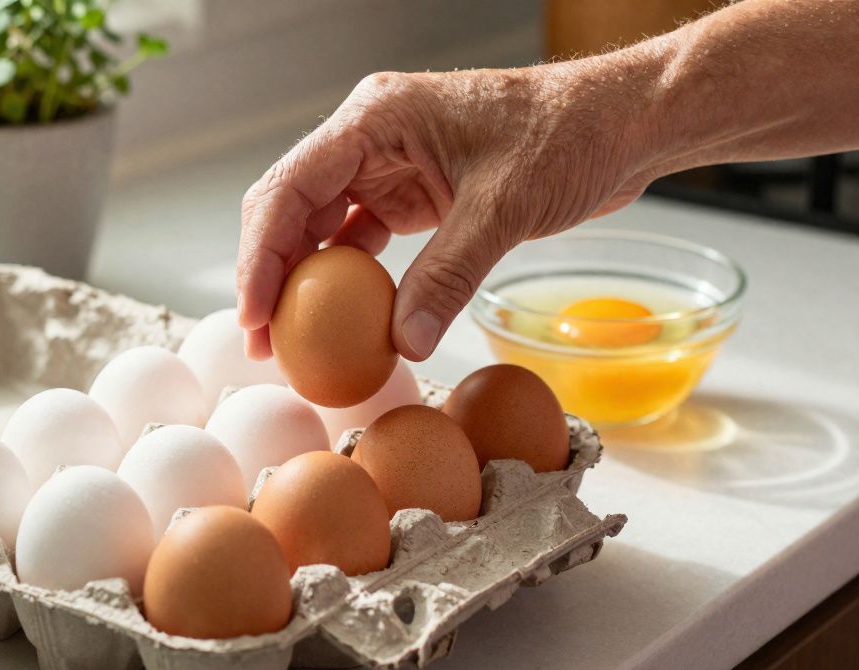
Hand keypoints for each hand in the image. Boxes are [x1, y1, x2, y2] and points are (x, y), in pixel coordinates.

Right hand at [236, 63, 659, 361]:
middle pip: (291, 208)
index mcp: (374, 118)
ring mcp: (387, 165)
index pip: (289, 188)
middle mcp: (368, 137)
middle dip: (270, 274)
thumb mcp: (503, 208)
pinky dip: (347, 281)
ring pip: (319, 226)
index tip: (256, 314)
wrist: (621, 123)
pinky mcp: (411, 192)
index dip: (260, 255)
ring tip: (292, 341)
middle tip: (264, 342)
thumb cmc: (568, 134)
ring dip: (303, 282)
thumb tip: (401, 342)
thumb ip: (447, 276)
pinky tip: (343, 320)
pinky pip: (359, 239)